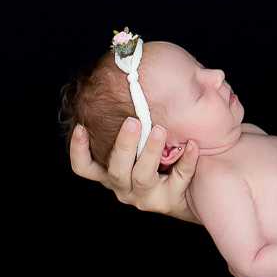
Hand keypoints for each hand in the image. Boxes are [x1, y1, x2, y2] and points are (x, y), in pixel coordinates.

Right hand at [69, 118, 200, 223]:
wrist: (197, 191)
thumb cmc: (166, 157)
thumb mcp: (146, 141)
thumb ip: (139, 117)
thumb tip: (133, 74)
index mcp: (113, 173)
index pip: (85, 168)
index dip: (79, 150)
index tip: (82, 126)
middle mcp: (125, 188)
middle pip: (115, 170)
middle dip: (123, 144)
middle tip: (132, 121)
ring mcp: (146, 198)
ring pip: (142, 176)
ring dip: (150, 151)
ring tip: (160, 130)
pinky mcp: (170, 202)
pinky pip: (178, 180)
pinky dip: (186, 162)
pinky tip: (192, 144)